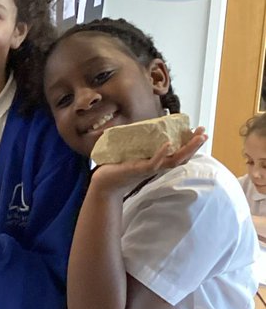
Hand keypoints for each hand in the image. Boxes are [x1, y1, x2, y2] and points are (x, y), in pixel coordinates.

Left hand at [90, 127, 207, 197]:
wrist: (104, 182)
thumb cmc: (118, 167)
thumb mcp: (133, 153)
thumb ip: (140, 142)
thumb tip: (142, 125)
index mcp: (158, 162)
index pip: (180, 153)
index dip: (191, 144)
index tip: (200, 132)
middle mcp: (158, 166)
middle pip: (182, 157)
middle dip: (195, 145)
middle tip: (204, 132)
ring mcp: (150, 169)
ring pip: (174, 160)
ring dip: (187, 149)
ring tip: (197, 137)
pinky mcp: (139, 169)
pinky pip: (154, 163)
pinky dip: (161, 153)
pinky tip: (168, 144)